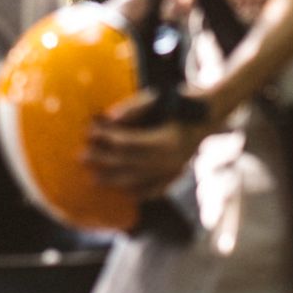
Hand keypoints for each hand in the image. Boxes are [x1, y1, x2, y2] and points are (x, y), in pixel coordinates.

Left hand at [84, 89, 214, 201]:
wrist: (210, 112)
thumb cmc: (181, 100)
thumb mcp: (157, 99)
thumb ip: (132, 109)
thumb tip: (107, 118)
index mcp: (165, 141)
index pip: (128, 143)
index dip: (107, 139)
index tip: (89, 133)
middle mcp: (170, 160)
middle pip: (130, 164)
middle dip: (104, 161)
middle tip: (82, 157)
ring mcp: (174, 170)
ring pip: (140, 179)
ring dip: (115, 180)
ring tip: (94, 179)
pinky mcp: (177, 174)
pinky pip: (156, 189)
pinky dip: (139, 192)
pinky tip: (125, 194)